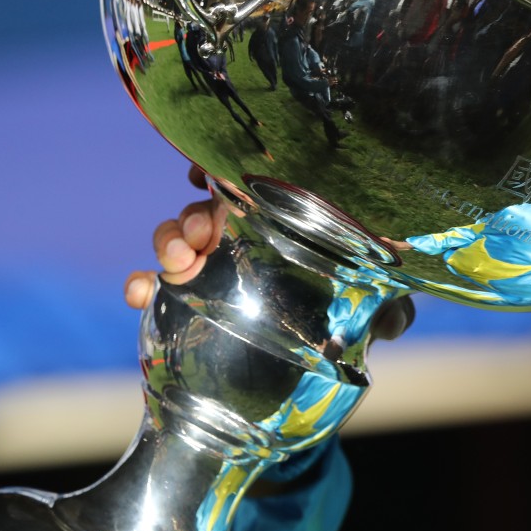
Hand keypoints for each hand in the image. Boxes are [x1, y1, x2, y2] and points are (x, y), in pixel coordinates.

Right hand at [124, 168, 416, 344]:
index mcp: (287, 222)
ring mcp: (215, 266)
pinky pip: (156, 284)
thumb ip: (392, 313)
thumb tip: (393, 324)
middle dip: (194, 216)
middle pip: (208, 208)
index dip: (223, 168)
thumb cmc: (354, 317)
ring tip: (178, 264)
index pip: (250, 181)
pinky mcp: (192, 300)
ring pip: (178, 237)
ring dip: (169, 241)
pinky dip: (141, 284)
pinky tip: (137, 294)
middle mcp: (246, 236)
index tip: (208, 173)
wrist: (321, 362)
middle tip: (200, 237)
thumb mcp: (379, 310)